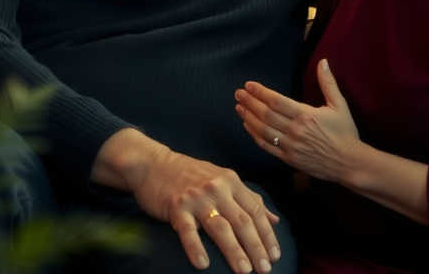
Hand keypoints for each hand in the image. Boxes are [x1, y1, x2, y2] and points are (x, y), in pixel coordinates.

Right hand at [93, 129, 281, 272]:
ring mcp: (197, 197)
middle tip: (265, 269)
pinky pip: (188, 230)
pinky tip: (203, 264)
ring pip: (221, 227)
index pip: (255, 210)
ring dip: (234, 251)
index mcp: (231, 182)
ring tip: (244, 271)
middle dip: (256, 247)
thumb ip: (249, 198)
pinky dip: (196, 248)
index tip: (275, 255)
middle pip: (242, 221)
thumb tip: (274, 219)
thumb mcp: (223, 180)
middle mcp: (217, 188)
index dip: (267, 234)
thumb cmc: (190, 175)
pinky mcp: (176, 206)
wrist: (153, 164)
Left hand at [235, 59, 361, 182]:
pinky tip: (248, 126)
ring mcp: (290, 146)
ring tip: (239, 107)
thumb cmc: (345, 132)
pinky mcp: (288, 159)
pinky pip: (267, 146)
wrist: (349, 162)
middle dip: (250, 102)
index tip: (249, 85)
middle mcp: (295, 130)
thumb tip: (323, 62)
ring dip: (249, 118)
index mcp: (306, 115)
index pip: (276, 101)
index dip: (260, 92)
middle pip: (265, 114)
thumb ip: (328, 83)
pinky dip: (255, 136)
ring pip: (263, 130)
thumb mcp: (339, 105)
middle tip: (238, 93)